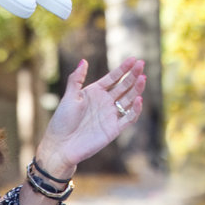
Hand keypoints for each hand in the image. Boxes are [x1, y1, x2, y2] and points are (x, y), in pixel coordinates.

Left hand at [33, 57, 146, 179]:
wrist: (61, 146)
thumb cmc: (61, 121)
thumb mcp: (69, 97)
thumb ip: (76, 79)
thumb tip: (84, 61)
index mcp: (95, 92)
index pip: (113, 78)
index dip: (123, 68)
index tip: (133, 59)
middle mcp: (105, 102)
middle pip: (123, 86)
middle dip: (133, 75)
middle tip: (142, 64)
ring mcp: (111, 115)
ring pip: (128, 100)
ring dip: (136, 89)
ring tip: (143, 78)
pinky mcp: (114, 129)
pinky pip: (128, 118)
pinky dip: (135, 110)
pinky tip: (139, 99)